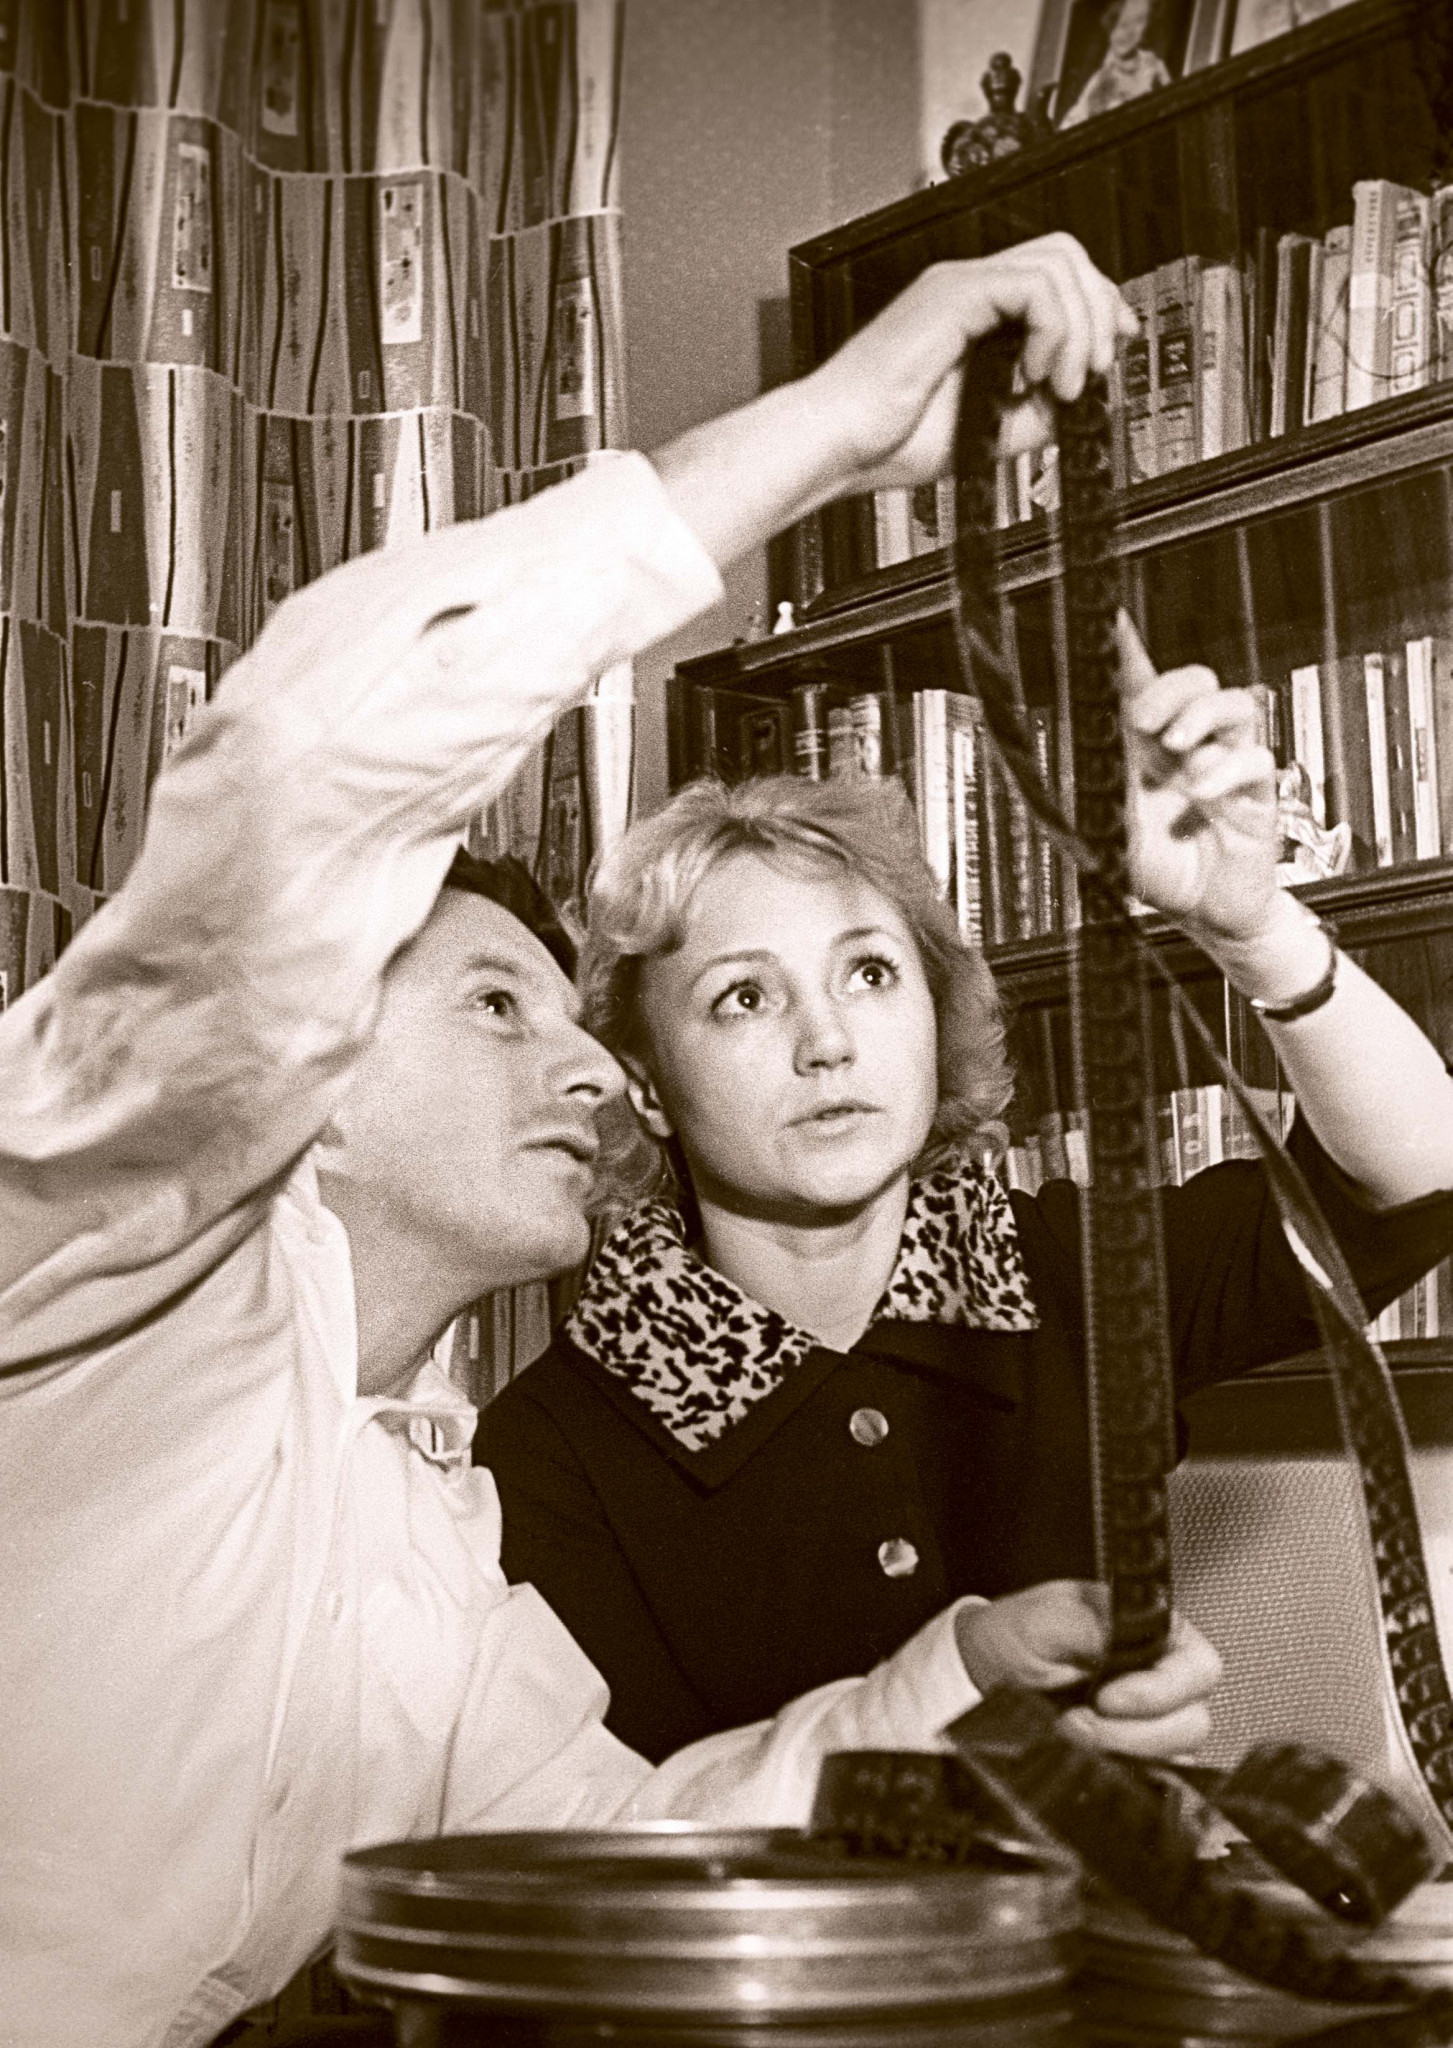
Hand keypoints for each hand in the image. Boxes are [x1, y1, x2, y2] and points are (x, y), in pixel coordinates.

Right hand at [808, 234, 1137, 495]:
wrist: (841, 444)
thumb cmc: (890, 439)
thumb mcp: (992, 430)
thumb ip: (1041, 408)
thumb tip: (1088, 395)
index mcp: (975, 313)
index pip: (1057, 279)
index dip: (1098, 308)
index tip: (1111, 355)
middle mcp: (970, 289)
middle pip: (1068, 256)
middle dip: (1100, 311)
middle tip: (1093, 374)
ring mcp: (960, 285)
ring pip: (1061, 263)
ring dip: (1081, 327)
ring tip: (1063, 384)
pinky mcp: (953, 293)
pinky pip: (1035, 286)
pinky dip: (1054, 331)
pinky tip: (1036, 373)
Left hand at [955, 1580, 1221, 1759]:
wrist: (985, 1670)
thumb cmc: (1018, 1635)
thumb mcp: (1046, 1619)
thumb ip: (1091, 1627)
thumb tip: (1120, 1641)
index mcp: (1154, 1630)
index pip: (1198, 1667)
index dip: (1160, 1691)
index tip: (1107, 1699)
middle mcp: (1162, 1675)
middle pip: (1193, 1720)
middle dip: (1132, 1731)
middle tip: (1079, 1721)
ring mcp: (1153, 1720)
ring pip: (1176, 1754)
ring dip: (1121, 1751)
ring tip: (1071, 1731)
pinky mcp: (1137, 1754)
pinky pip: (1154, 1776)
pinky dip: (1119, 1770)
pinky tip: (1083, 1752)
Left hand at [1119, 614, 1279, 943]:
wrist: (1203, 914)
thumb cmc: (1159, 869)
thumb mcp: (1112, 830)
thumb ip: (1099, 787)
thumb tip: (1076, 746)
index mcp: (1149, 748)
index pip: (1142, 685)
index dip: (1128, 650)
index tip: (1109, 618)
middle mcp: (1191, 747)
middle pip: (1196, 681)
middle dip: (1169, 690)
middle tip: (1143, 722)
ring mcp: (1228, 765)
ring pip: (1236, 704)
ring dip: (1203, 717)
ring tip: (1176, 748)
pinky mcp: (1258, 793)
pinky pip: (1257, 761)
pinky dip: (1227, 771)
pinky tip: (1203, 793)